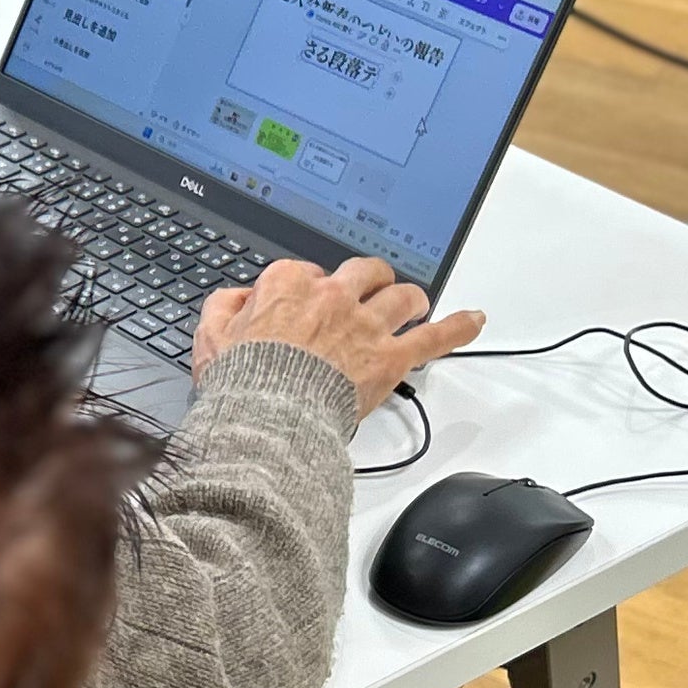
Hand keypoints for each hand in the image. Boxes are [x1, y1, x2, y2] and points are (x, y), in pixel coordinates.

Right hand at [193, 254, 484, 414]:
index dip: (311, 287)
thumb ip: (224, 307)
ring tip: (412, 306)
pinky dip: (458, 327)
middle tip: (369, 293)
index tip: (309, 304)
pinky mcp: (391, 357)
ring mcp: (367, 324)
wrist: (270, 415)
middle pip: (364, 272)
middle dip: (369, 281)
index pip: (308, 271)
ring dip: (408, 299)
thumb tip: (238, 298)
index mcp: (289, 284)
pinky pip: (435, 337)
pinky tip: (475, 320)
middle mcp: (333, 295)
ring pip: (402, 296)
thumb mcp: (211, 337)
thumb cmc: (243, 382)